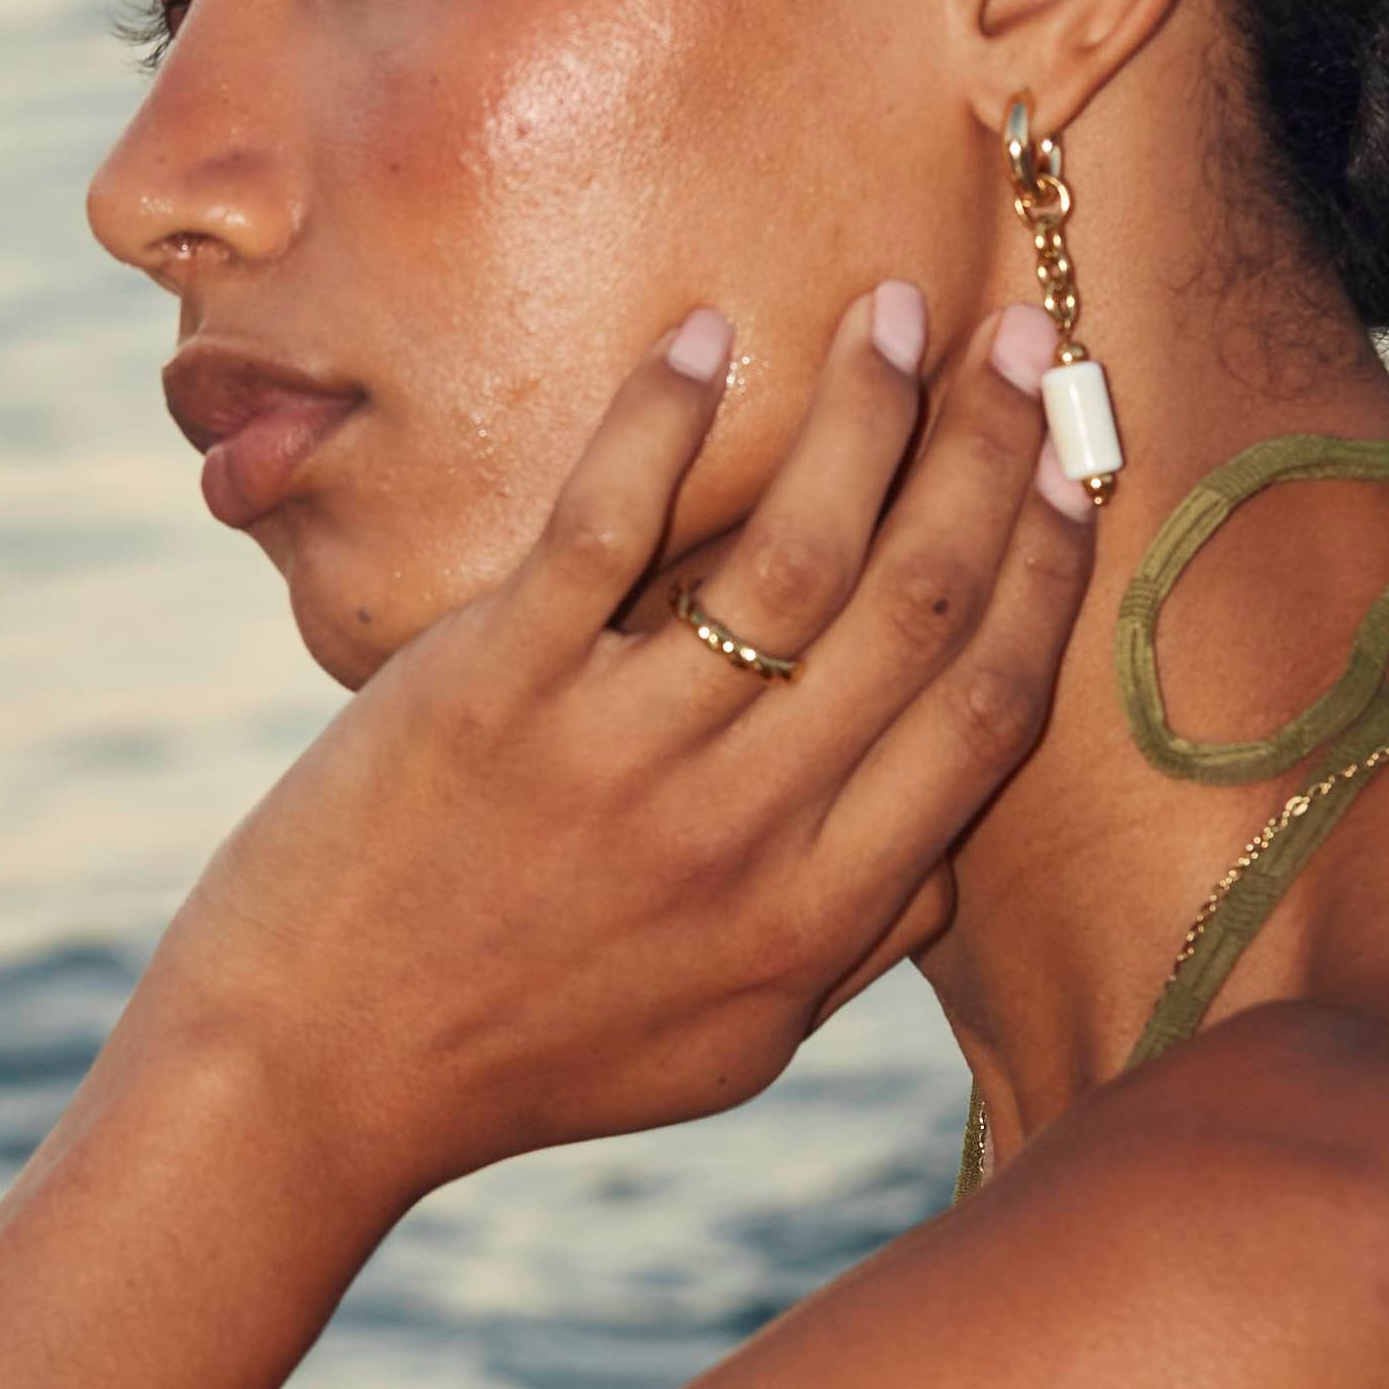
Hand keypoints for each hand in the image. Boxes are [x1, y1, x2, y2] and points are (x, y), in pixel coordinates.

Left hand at [123, 288, 1092, 1206]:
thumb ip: (858, 944)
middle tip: (1020, 340)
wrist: (309, 1074)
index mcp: (816, 916)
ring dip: (864, 414)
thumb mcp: (729, 1045)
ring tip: (891, 314)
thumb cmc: (525, 1053)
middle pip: (916, 608)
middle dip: (990, 456)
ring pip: (793, 554)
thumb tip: (959, 845)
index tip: (1079, 471)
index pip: (983, 712)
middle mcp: (740, 836)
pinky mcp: (491, 692)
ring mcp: (615, 759)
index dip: (1047, 575)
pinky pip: (605, 527)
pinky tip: (708, 339)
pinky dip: (662, 423)